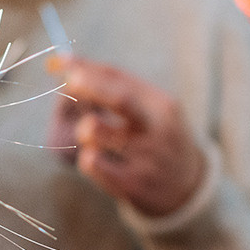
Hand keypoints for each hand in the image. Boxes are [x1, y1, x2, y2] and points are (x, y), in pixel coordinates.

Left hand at [51, 55, 206, 217]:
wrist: (186, 187)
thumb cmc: (153, 137)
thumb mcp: (148, 109)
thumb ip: (110, 84)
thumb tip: (64, 61)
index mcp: (162, 106)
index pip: (122, 78)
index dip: (89, 69)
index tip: (64, 64)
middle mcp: (158, 130)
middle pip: (120, 99)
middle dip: (90, 85)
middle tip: (69, 80)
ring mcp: (147, 159)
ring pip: (94, 131)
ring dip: (84, 129)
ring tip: (92, 136)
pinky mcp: (133, 185)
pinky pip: (90, 162)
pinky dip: (86, 156)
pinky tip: (98, 159)